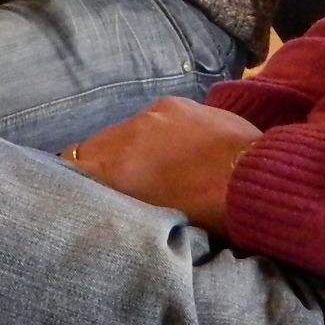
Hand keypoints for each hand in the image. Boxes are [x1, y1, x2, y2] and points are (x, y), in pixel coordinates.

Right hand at [59, 96, 259, 231]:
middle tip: (116, 184)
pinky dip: (153, 132)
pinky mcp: (173, 103)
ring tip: (148, 166)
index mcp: (114, 172)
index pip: (71, 167)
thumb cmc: (206, 217)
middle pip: (90, 147)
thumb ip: (123, 202)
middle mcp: (123, 138)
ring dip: (126, 147)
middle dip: (98, 164)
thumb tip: (111, 198)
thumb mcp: (153, 220)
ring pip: (121, 131)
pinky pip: (149, 118)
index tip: (79, 192)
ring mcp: (149, 116)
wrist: (254, 182)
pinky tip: (172, 147)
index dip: (74, 180)